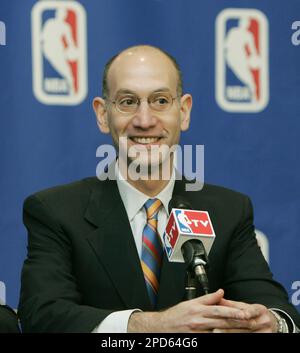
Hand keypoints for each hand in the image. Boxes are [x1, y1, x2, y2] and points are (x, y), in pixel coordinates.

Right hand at [128, 289, 255, 332]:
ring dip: (233, 331)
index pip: (220, 310)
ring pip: (220, 331)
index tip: (246, 312)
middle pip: (223, 321)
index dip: (234, 311)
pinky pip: (212, 338)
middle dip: (238, 322)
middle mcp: (200, 321)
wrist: (161, 327)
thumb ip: (207, 298)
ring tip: (245, 330)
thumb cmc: (175, 316)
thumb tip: (221, 292)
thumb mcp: (191, 303)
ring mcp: (199, 332)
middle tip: (252, 322)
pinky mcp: (197, 340)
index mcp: (199, 310)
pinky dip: (222, 336)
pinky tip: (229, 334)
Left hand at [212, 298, 277, 332]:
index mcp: (261, 310)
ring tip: (217, 332)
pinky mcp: (263, 338)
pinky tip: (225, 335)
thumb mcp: (246, 306)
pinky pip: (248, 338)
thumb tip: (218, 298)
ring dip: (230, 333)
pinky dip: (235, 336)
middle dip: (230, 325)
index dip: (246, 312)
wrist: (271, 323)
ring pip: (246, 333)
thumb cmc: (254, 313)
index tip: (241, 315)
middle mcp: (264, 321)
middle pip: (246, 324)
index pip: (252, 310)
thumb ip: (232, 304)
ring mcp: (265, 332)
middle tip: (216, 327)